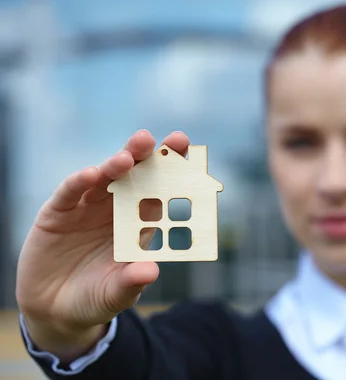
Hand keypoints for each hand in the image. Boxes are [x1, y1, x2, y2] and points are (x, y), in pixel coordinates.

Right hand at [15, 130, 189, 355]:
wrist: (55, 309)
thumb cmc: (95, 298)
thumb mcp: (114, 294)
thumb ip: (130, 283)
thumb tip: (151, 271)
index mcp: (140, 223)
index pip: (161, 192)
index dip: (173, 171)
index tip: (187, 151)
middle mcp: (117, 209)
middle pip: (136, 176)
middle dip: (147, 156)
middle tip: (160, 140)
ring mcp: (87, 207)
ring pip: (105, 178)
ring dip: (116, 165)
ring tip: (128, 157)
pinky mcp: (58, 212)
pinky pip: (70, 192)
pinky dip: (79, 182)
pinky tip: (90, 175)